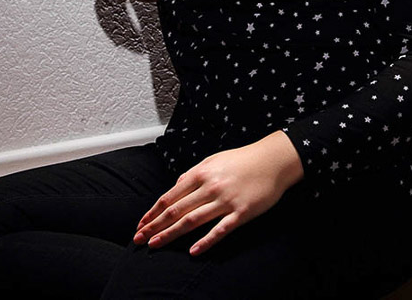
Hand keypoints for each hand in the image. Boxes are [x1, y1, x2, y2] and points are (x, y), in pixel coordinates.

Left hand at [132, 131, 303, 255]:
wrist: (272, 160)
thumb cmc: (241, 159)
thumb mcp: (213, 160)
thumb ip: (193, 174)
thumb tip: (175, 187)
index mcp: (201, 173)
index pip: (170, 196)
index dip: (153, 212)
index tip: (141, 224)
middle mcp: (210, 187)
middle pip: (177, 210)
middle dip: (155, 226)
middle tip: (139, 239)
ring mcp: (225, 201)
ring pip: (192, 221)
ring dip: (171, 234)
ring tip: (155, 245)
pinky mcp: (241, 213)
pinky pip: (220, 230)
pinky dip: (205, 242)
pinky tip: (193, 252)